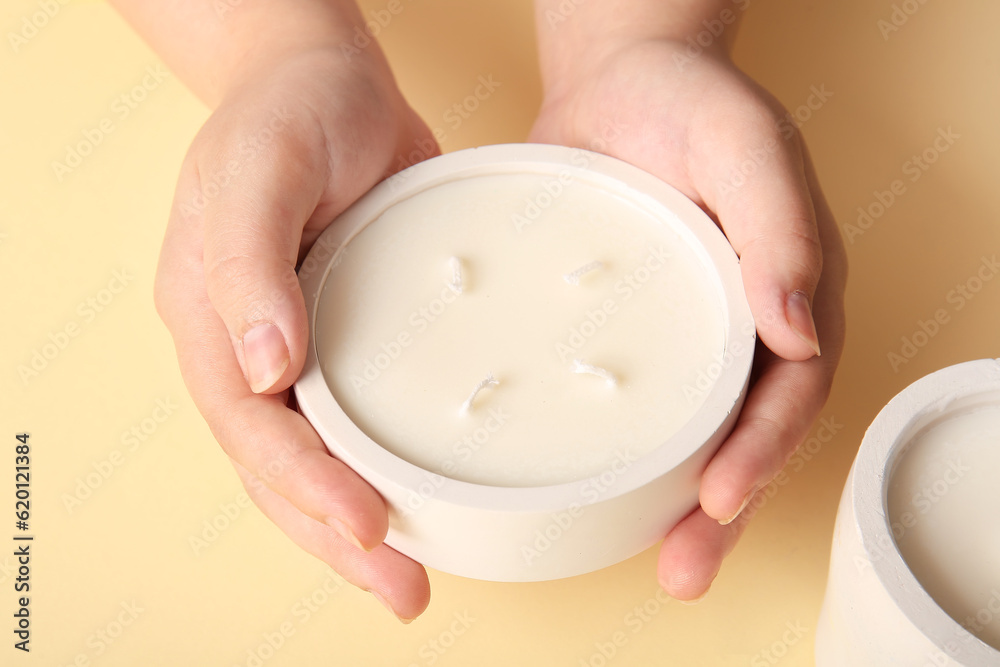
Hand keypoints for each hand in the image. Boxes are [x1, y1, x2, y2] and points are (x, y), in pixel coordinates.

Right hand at [154, 46, 437, 621]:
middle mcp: (252, 349)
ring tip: (413, 579)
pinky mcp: (352, 339)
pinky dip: (387, 471)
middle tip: (404, 593)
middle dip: (338, 539)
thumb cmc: (288, 111)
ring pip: (320, 460)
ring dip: (361, 527)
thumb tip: (263, 369)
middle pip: (282, 470)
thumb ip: (250, 262)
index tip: (370, 527)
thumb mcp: (263, 167)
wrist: (328, 78)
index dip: (306, 486)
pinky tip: (427, 504)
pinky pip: (363, 420)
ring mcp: (302, 350)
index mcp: (212, 319)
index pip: (251, 428)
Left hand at [530, 35, 846, 598]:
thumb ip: (779, 226)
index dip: (761, 451)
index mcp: (782, 294)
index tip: (719, 498)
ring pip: (683, 434)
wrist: (616, 81)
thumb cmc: (689, 101)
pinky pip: (622, 400)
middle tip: (682, 571)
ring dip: (670, 504)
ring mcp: (677, 337)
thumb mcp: (742, 144)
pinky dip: (612, 451)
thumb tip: (800, 333)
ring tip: (649, 561)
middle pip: (740, 435)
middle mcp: (737, 328)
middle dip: (721, 511)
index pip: (787, 392)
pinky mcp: (618, 334)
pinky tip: (584, 488)